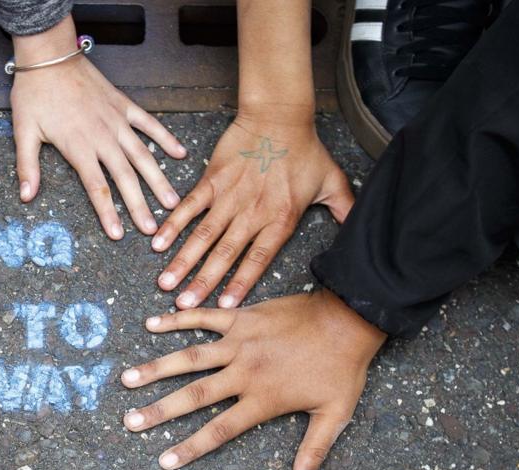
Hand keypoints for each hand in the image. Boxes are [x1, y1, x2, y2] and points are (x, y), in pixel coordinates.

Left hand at [10, 16, 186, 238]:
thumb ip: (27, 166)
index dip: (108, 213)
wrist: (50, 56)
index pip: (97, 187)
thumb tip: (26, 197)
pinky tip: (181, 154)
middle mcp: (102, 137)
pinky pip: (149, 124)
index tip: (118, 235)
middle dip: (140, 206)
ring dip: (158, 180)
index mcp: (78, 147)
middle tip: (153, 230)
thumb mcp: (23, 132)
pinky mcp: (124, 105)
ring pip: (143, 155)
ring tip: (173, 203)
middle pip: (125, 178)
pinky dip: (166, 139)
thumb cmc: (34, 95)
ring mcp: (116, 121)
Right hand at [121, 290, 384, 469]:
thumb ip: (314, 451)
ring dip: (157, 368)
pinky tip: (151, 323)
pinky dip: (176, 319)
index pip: (219, 429)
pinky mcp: (241, 317)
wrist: (350, 317)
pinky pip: (203, 317)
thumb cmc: (343, 368)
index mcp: (263, 399)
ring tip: (127, 378)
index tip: (163, 460)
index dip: (190, 447)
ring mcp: (240, 342)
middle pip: (194, 395)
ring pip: (190, 357)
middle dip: (159, 410)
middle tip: (130, 421)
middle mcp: (244, 372)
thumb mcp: (335, 414)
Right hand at [151, 114, 352, 308]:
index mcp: (280, 219)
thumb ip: (344, 211)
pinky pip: (190, 207)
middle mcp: (253, 212)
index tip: (223, 305)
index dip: (241, 283)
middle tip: (182, 304)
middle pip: (225, 254)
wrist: (280, 115)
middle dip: (203, 281)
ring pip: (204, 235)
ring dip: (183, 260)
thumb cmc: (305, 149)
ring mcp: (230, 196)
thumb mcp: (332, 183)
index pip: (258, 259)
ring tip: (165, 282)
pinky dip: (173, 224)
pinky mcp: (213, 180)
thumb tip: (361, 235)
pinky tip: (158, 243)